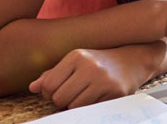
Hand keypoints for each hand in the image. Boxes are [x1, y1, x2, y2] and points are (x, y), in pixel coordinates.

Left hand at [28, 43, 163, 108]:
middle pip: (60, 98)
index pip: (49, 85)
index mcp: (76, 56)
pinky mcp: (115, 93)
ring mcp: (103, 80)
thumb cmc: (99, 62)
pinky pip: (90, 109)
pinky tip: (96, 97)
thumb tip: (33, 87)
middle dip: (62, 101)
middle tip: (71, 94)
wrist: (133, 60)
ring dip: (75, 105)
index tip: (58, 90)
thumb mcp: (75, 62)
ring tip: (84, 95)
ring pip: (74, 106)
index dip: (49, 93)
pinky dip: (89, 107)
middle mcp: (89, 66)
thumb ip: (52, 74)